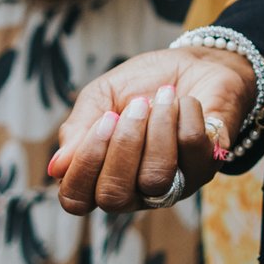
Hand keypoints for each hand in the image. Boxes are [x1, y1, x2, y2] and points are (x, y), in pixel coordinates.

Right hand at [47, 47, 255, 215]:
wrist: (196, 63)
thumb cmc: (143, 84)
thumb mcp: (102, 95)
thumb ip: (79, 128)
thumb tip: (56, 167)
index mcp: (102, 175)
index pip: (77, 200)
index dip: (83, 165)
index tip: (104, 120)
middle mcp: (136, 190)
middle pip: (114, 197)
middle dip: (123, 145)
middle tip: (136, 105)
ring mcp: (173, 184)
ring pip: (155, 178)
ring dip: (157, 129)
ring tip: (162, 97)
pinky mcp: (206, 167)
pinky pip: (192, 150)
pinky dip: (186, 115)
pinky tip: (185, 102)